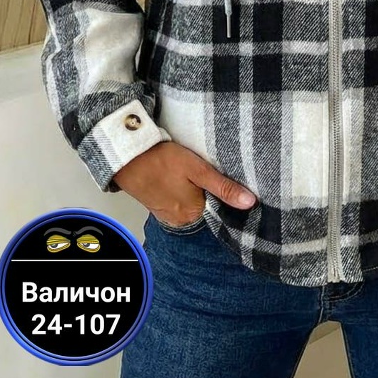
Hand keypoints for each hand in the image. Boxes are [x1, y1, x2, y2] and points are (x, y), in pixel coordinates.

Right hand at [113, 141, 256, 226]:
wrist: (127, 156)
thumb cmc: (161, 160)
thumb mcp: (198, 170)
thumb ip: (224, 187)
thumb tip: (250, 202)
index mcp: (193, 214)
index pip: (220, 209)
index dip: (225, 194)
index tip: (227, 180)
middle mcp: (180, 220)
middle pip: (205, 206)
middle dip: (209, 192)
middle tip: (207, 172)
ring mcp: (167, 215)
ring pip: (191, 204)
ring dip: (195, 191)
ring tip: (193, 174)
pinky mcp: (158, 207)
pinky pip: (177, 202)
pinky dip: (181, 192)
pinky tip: (180, 179)